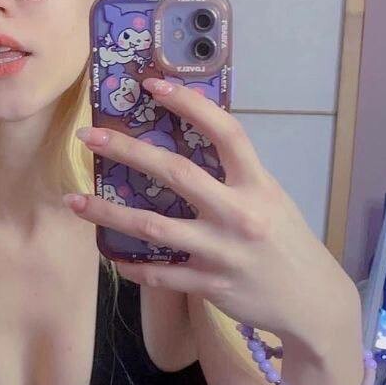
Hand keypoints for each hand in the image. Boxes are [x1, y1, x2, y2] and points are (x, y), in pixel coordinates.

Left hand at [64, 76, 358, 349]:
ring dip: (108, 212)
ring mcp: (222, 252)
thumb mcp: (270, 200)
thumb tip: (190, 145)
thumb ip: (235, 177)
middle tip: (89, 137)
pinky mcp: (210, 285)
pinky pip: (160, 275)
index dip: (190, 104)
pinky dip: (133, 266)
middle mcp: (239, 215)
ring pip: (153, 227)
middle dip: (127, 151)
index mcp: (257, 186)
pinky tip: (112, 257)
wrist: (311, 300)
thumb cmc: (285, 243)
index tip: (153, 84)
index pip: (225, 132)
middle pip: (176, 173)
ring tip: (74, 201)